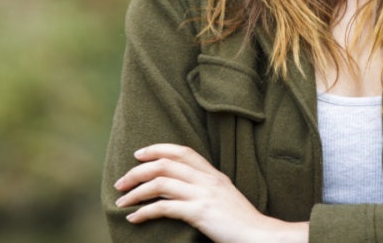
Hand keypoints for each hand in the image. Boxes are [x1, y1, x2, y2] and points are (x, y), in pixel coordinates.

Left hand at [114, 143, 307, 242]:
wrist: (261, 237)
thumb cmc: (242, 222)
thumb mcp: (225, 196)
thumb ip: (207, 187)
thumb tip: (183, 188)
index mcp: (213, 173)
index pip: (182, 151)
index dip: (158, 149)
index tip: (138, 154)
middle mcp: (207, 179)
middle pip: (164, 164)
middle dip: (137, 171)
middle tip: (121, 182)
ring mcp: (203, 195)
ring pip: (160, 183)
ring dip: (135, 192)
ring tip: (121, 201)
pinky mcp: (200, 213)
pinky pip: (164, 207)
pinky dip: (144, 212)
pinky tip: (134, 218)